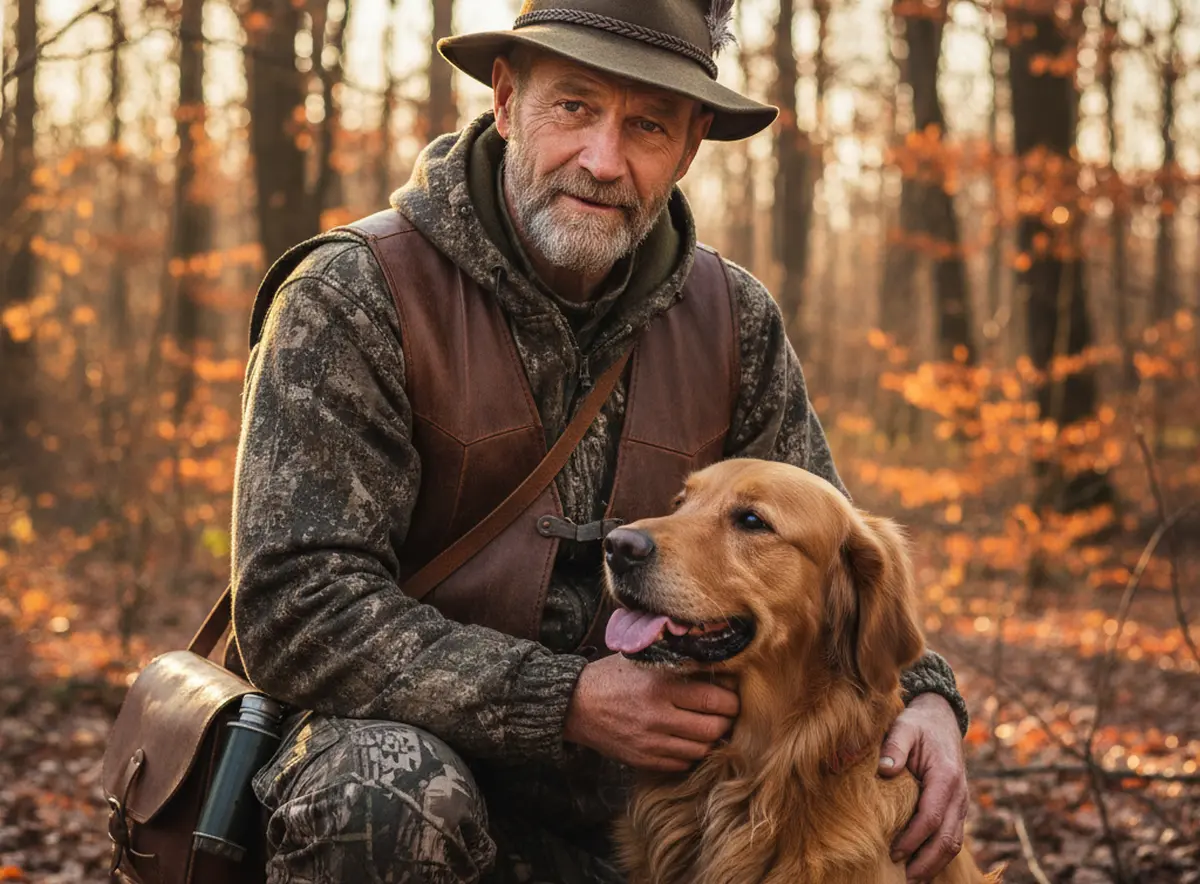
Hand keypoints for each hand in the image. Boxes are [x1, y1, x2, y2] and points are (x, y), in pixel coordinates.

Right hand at [564, 654, 738, 770]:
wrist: (575, 705)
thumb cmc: (613, 675)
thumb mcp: (644, 657)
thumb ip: (678, 659)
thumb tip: (721, 662)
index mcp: (660, 685)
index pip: (715, 699)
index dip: (731, 699)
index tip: (732, 693)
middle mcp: (658, 716)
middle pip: (714, 729)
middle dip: (726, 721)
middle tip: (725, 712)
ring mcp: (651, 743)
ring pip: (701, 750)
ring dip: (710, 739)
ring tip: (707, 725)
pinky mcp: (643, 761)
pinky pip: (682, 764)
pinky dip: (690, 753)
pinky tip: (686, 738)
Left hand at [878, 693, 967, 882]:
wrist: (941, 718)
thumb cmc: (918, 724)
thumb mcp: (904, 726)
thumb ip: (893, 746)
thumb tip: (884, 769)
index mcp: (946, 776)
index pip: (932, 817)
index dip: (913, 839)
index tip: (893, 853)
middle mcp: (959, 793)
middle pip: (947, 838)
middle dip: (926, 862)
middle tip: (904, 878)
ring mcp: (960, 802)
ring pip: (953, 842)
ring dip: (935, 864)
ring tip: (912, 879)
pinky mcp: (956, 806)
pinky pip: (952, 836)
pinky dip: (939, 854)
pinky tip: (922, 865)